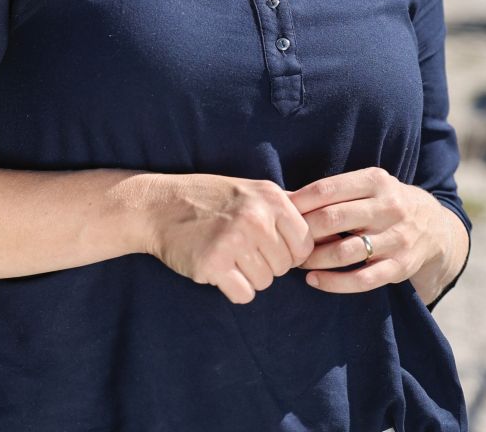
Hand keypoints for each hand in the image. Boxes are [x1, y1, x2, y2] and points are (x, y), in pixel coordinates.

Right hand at [144, 173, 314, 304]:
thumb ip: (284, 207)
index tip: (266, 245)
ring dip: (247, 275)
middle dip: (265, 264)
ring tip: (226, 253)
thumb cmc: (208, 198)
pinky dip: (231, 287)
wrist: (158, 205)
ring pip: (265, 282)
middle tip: (239, 247)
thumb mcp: (250, 190)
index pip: (304, 245)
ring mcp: (234, 241)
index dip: (287, 252)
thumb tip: (327, 222)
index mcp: (271, 198)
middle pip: (284, 267)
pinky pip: (243, 294)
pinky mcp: (213, 265)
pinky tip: (216, 266)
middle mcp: (256, 218)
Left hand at [288, 168, 464, 302]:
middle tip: (285, 240)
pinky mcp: (400, 267)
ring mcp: (396, 238)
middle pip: (333, 219)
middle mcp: (388, 207)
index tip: (279, 213)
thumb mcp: (367, 185)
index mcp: (374, 181)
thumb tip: (285, 199)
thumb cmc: (384, 202)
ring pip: (346, 251)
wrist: (435, 227)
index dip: (299, 202)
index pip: (327, 189)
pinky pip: (362, 279)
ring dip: (315, 259)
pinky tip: (314, 280)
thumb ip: (334, 191)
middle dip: (304, 232)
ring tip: (297, 261)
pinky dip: (334, 282)